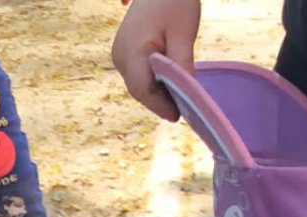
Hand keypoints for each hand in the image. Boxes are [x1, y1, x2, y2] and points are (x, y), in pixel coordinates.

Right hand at [111, 0, 200, 119]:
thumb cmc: (174, 0)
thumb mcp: (183, 31)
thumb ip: (182, 63)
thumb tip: (186, 93)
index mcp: (132, 51)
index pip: (143, 88)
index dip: (159, 105)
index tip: (177, 116)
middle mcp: (120, 57)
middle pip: (139, 89)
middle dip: (159, 101)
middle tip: (182, 110)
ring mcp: (120, 55)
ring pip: (138, 84)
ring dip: (156, 92)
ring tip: (177, 99)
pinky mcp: (124, 52)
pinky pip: (138, 74)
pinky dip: (152, 81)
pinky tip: (168, 83)